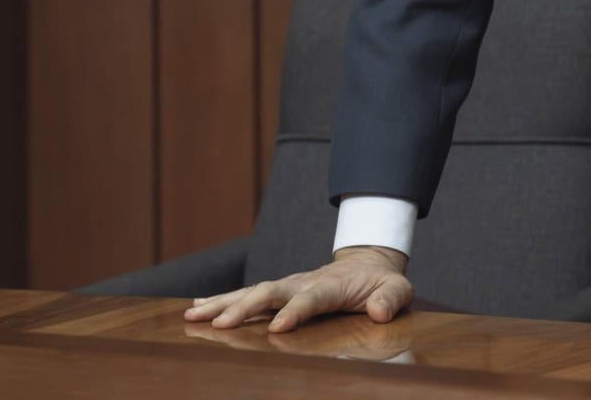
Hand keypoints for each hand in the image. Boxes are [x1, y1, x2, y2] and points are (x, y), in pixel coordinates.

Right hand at [182, 245, 411, 332]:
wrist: (368, 263)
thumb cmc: (382, 282)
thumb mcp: (397, 289)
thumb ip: (390, 299)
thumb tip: (378, 312)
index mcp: (331, 286)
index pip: (310, 298)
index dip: (294, 311)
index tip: (276, 328)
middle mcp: (303, 282)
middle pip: (269, 292)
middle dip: (243, 307)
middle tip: (218, 324)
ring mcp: (288, 284)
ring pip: (251, 292)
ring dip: (222, 303)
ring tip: (192, 313)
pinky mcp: (279, 291)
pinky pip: (247, 294)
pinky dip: (221, 299)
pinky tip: (196, 307)